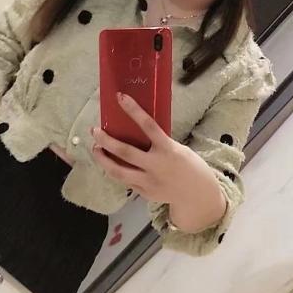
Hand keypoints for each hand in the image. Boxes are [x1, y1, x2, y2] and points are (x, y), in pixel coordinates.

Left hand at [90, 92, 217, 204]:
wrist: (197, 195)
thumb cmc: (190, 167)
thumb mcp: (178, 149)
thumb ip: (159, 143)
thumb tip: (137, 132)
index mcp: (168, 150)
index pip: (148, 125)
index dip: (133, 110)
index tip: (120, 97)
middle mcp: (156, 166)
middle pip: (124, 152)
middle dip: (106, 140)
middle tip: (95, 131)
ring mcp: (149, 181)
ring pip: (118, 171)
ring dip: (102, 159)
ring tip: (95, 149)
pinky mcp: (144, 193)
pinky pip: (125, 181)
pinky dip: (115, 170)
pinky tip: (110, 163)